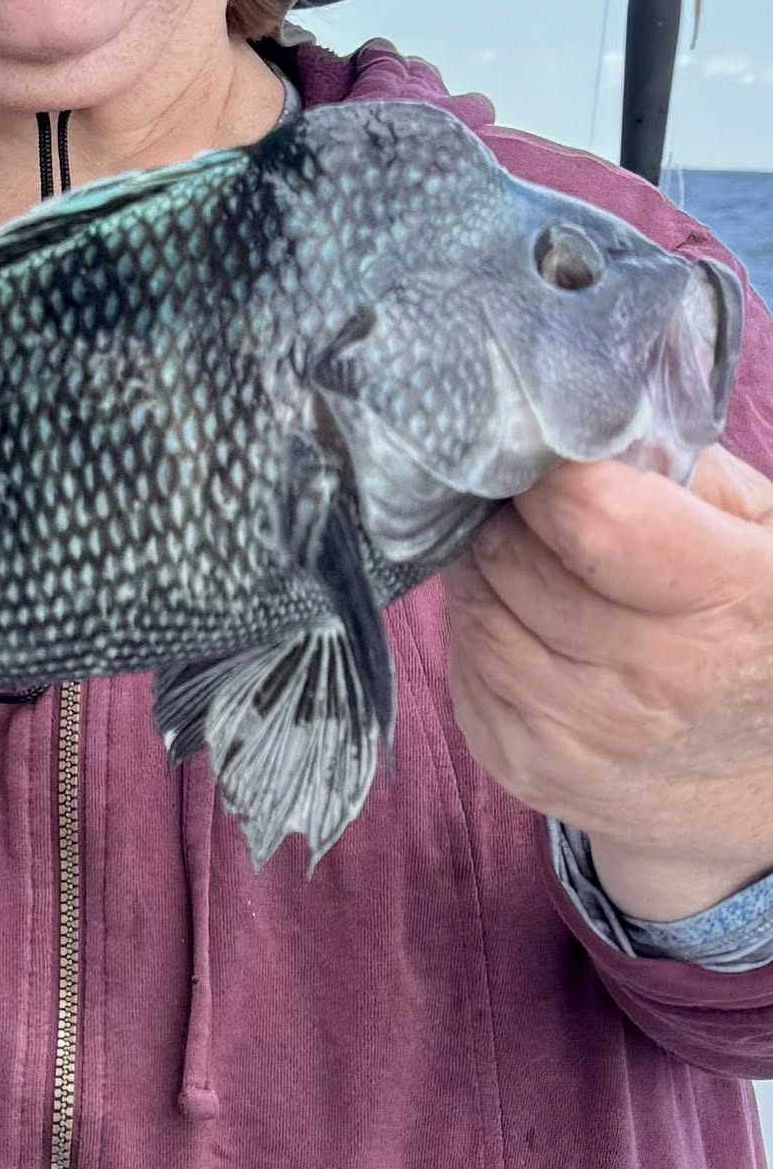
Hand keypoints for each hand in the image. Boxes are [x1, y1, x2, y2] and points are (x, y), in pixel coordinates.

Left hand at [443, 445, 772, 922]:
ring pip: (474, 610)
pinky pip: (463, 667)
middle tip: (536, 518)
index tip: (549, 464)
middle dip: (513, 522)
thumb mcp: (765, 535)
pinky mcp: (528, 768)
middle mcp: (656, 682)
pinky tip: (529, 632)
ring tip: (533, 570)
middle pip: (512, 557)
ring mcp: (587, 736)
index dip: (551, 475)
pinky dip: (481, 635)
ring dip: (488, 577)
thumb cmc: (758, 628)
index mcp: (726, 603)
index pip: (588, 516)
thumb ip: (685, 468)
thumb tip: (580, 423)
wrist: (771, 782)